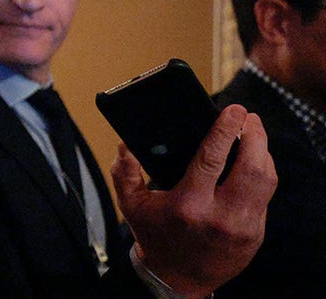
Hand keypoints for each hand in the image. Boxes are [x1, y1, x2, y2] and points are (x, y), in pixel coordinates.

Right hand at [112, 104, 275, 297]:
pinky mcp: (256, 234)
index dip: (226, 130)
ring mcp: (243, 226)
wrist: (177, 279)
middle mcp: (220, 216)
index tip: (234, 111)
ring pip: (266, 179)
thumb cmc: (156, 238)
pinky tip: (253, 161)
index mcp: (189, 205)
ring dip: (263, 152)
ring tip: (253, 134)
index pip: (213, 158)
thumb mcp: (132, 206)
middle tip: (249, 117)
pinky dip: (262, 173)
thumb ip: (124, 172)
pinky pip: (265, 196)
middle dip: (255, 136)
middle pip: (252, 166)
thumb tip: (125, 145)